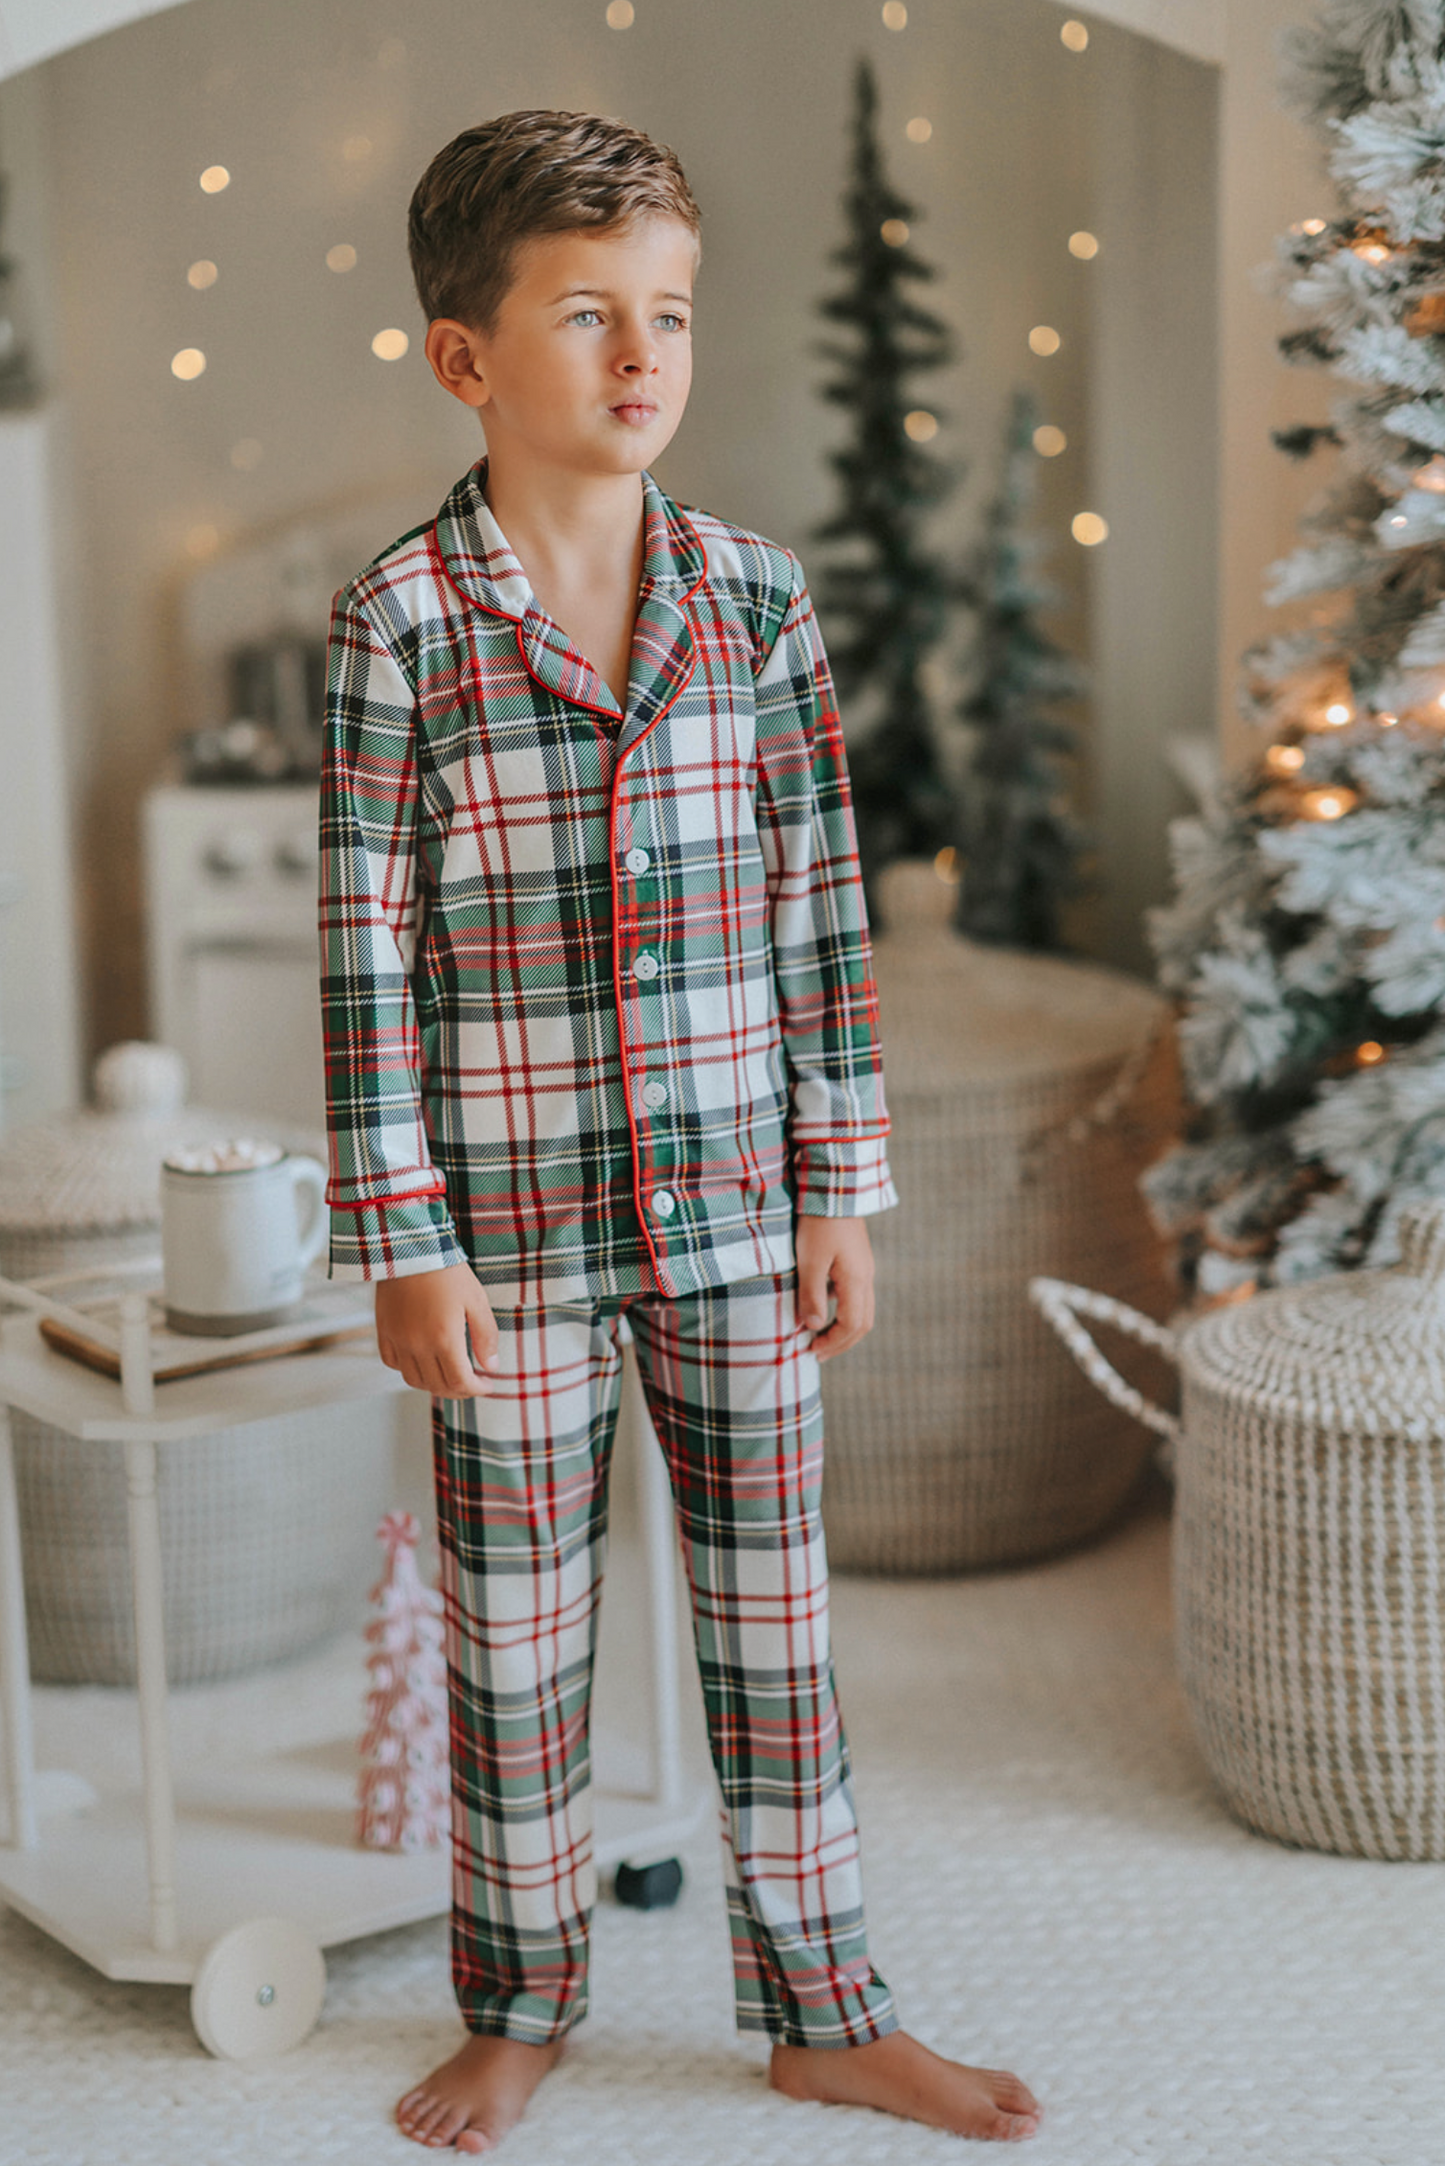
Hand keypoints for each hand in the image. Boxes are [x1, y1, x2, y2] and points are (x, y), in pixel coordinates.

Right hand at [373, 1261, 500, 1396]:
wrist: (410, 1248)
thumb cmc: (447, 1271)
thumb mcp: (476, 1300)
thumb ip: (486, 1336)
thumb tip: (491, 1367)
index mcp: (444, 1339)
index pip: (460, 1382)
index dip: (476, 1389)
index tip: (487, 1384)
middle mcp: (418, 1345)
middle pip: (438, 1386)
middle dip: (459, 1390)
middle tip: (472, 1382)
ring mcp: (398, 1340)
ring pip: (414, 1380)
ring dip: (434, 1384)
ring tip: (448, 1375)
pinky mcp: (384, 1331)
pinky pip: (392, 1363)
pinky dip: (408, 1369)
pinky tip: (422, 1361)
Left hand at [795, 1214, 874, 1361]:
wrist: (835, 1187)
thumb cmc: (819, 1224)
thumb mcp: (810, 1261)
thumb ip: (812, 1296)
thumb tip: (813, 1327)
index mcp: (857, 1281)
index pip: (851, 1326)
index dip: (833, 1343)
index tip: (812, 1351)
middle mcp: (866, 1277)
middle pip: (862, 1323)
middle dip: (841, 1342)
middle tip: (818, 1353)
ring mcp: (864, 1268)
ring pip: (862, 1309)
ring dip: (843, 1327)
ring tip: (820, 1335)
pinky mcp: (857, 1259)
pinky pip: (855, 1293)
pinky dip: (841, 1309)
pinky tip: (821, 1305)